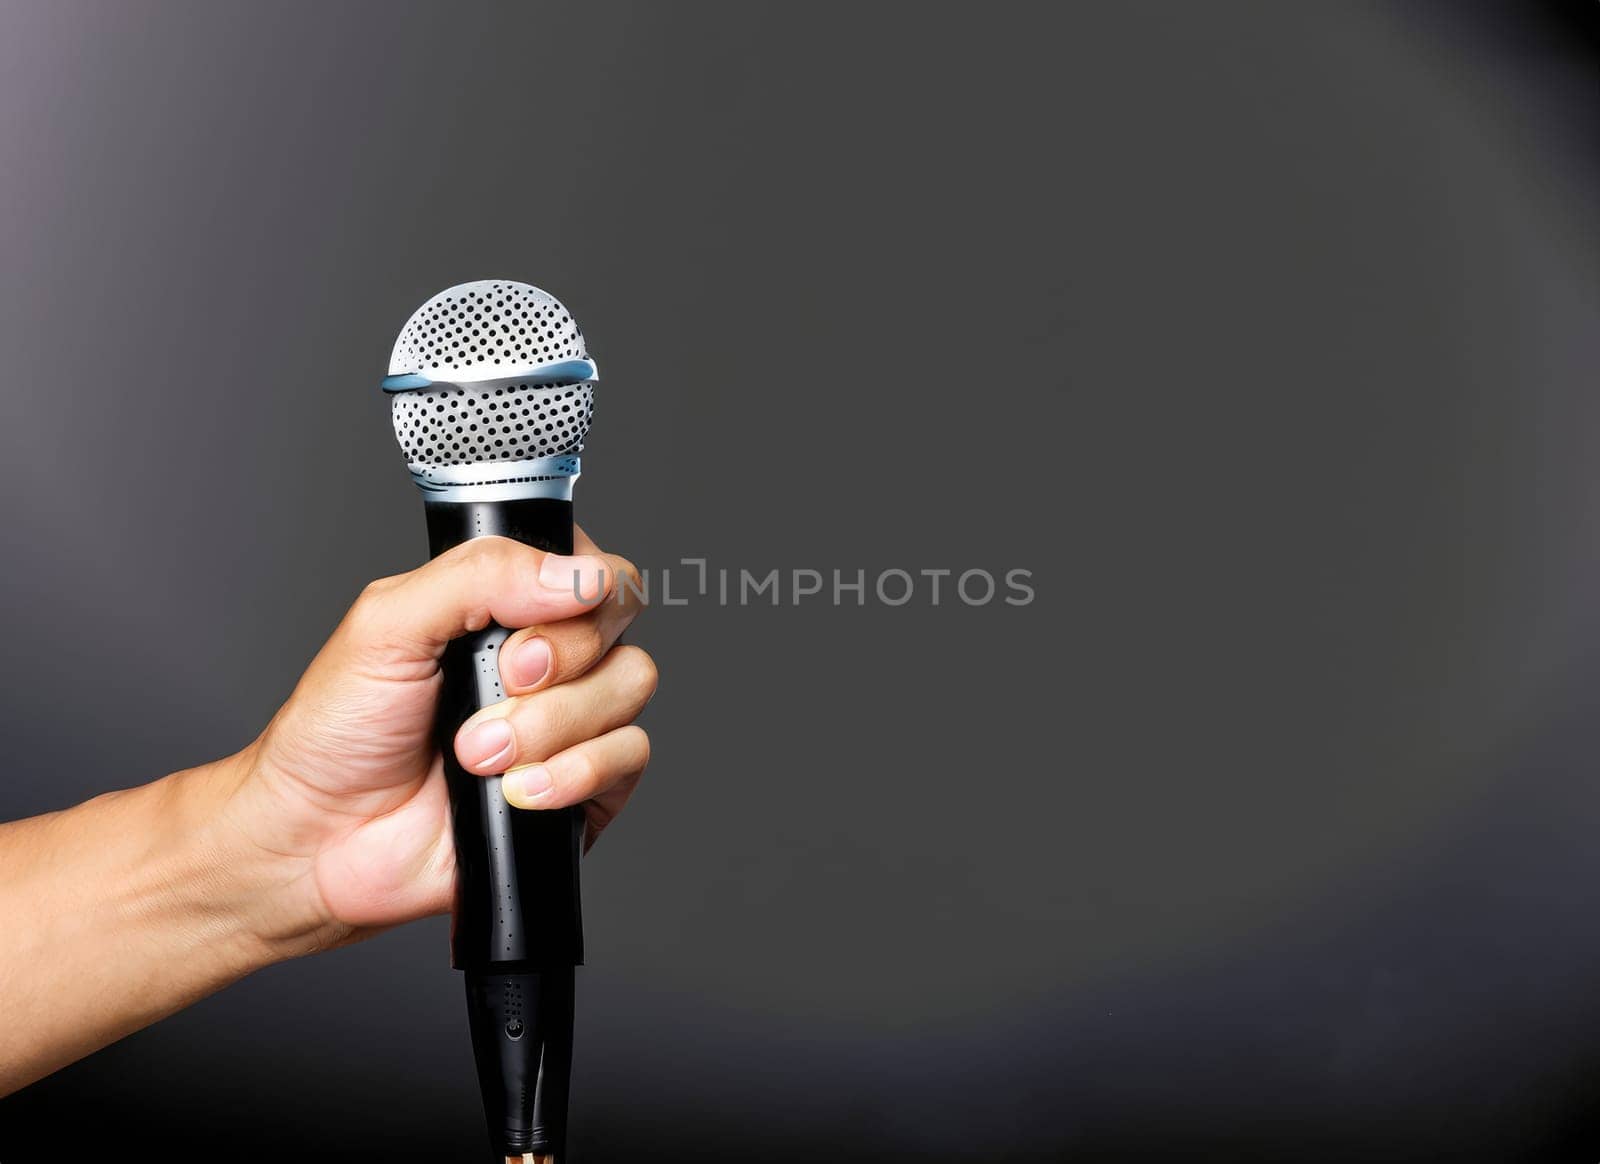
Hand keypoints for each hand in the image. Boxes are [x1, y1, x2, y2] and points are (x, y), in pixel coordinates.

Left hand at [213, 526, 653, 954]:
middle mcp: (549, 657)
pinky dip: (576, 772)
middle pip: (620, 622)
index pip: (591, 565)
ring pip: (631, 685)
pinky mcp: (586, 788)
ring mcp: (571, 722)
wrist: (322, 840)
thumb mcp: (386, 623)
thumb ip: (479, 575)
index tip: (517, 627)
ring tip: (480, 754)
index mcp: (506, 604)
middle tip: (498, 685)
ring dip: (552, 723)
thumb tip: (579, 574)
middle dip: (557, 660)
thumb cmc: (340, 731)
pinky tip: (518, 790)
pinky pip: (630, 756)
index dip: (576, 589)